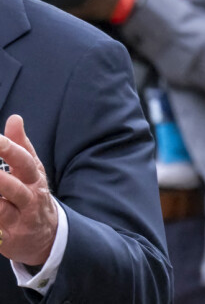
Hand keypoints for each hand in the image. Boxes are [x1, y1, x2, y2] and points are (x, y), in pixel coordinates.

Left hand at [0, 115, 57, 265]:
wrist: (48, 234)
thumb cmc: (33, 194)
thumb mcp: (33, 169)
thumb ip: (21, 145)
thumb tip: (14, 118)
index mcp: (34, 177)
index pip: (24, 160)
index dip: (9, 149)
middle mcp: (29, 198)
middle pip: (14, 187)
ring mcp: (19, 219)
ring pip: (3, 211)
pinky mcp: (9, 238)